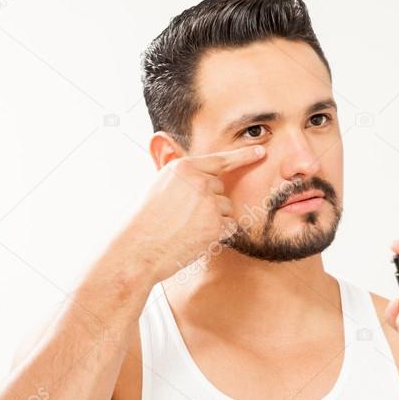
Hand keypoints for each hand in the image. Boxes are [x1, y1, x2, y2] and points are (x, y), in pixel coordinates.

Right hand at [119, 145, 264, 283]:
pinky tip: (195, 238)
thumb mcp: (160, 187)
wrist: (138, 248)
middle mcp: (199, 181)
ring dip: (214, 220)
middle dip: (209, 203)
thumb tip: (207, 180)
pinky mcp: (215, 225)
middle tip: (183, 218)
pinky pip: (229, 227)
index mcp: (183, 168)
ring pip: (226, 209)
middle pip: (221, 190)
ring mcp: (209, 202)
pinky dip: (217, 235)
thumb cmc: (145, 222)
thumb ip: (184, 180)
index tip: (261, 151)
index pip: (220, 159)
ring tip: (186, 229)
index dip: (243, 155)